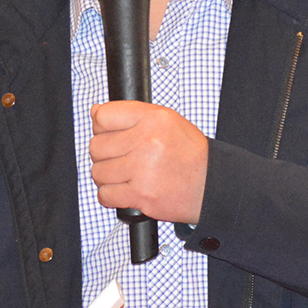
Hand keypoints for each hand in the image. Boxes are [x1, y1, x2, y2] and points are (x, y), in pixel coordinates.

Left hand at [88, 101, 209, 224]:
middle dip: (104, 155)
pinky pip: (104, 195)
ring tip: (125, 176)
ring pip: (98, 172)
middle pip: (96, 146)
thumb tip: (95, 111)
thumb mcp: (167, 121)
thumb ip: (131, 114)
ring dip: (107, 177)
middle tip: (120, 159)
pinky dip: (110, 195)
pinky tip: (125, 190)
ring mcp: (143, 169)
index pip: (103, 116)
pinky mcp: (141, 195)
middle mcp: (148, 141)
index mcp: (154, 119)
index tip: (108, 135)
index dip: (101, 127)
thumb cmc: (190, 154)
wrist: (212, 185)